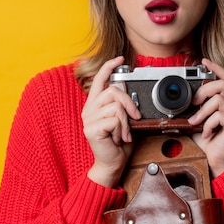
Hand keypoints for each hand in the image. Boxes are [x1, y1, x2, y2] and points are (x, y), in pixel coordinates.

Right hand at [82, 56, 141, 186]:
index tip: (120, 58)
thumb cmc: (119, 144)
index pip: (99, 79)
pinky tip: (119, 138)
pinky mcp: (92, 129)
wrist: (112, 164)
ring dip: (126, 122)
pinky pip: (115, 119)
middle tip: (135, 117)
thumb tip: (128, 90)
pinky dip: (123, 130)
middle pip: (113, 91)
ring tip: (124, 133)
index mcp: (94, 105)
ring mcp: (88, 119)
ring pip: (116, 106)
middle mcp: (89, 109)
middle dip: (130, 103)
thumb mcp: (124, 120)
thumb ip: (123, 105)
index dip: (109, 67)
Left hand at [188, 58, 223, 177]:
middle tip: (194, 103)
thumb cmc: (207, 142)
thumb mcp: (199, 119)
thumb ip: (197, 107)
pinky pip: (220, 115)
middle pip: (222, 85)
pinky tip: (207, 133)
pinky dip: (209, 124)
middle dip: (204, 91)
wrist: (214, 160)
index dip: (217, 68)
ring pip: (219, 100)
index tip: (204, 61)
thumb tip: (184, 97)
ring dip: (203, 111)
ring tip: (196, 123)